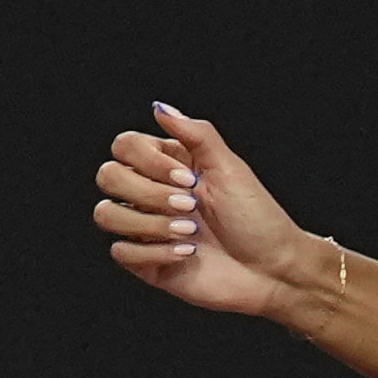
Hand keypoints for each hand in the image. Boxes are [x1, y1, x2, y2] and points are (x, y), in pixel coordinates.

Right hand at [95, 102, 323, 327]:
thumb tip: (159, 108)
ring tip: (190, 232)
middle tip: (190, 206)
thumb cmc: (257, 218)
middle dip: (149, 193)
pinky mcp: (147, 262)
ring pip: (106, 214)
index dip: (148, 161)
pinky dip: (154, 252)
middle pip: (108, 176)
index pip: (124, 146)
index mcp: (168, 165)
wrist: (272, 269)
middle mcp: (151, 194)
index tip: (190, 178)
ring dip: (149, 223)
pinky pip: (120, 252)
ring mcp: (146, 229)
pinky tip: (187, 253)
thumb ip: (196, 133)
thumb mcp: (230, 167)